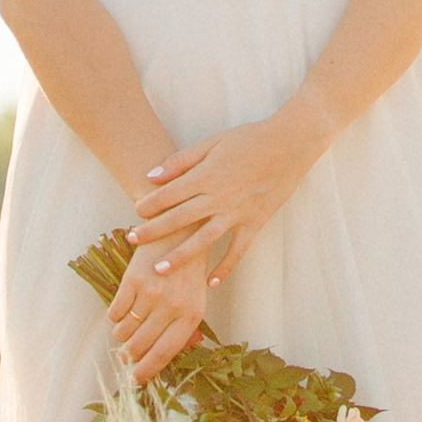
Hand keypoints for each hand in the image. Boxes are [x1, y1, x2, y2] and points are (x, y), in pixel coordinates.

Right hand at [108, 238, 212, 382]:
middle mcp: (171, 306)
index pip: (164, 354)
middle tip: (124, 355)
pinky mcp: (132, 279)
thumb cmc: (187, 272)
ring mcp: (151, 292)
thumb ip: (180, 330)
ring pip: (124, 331)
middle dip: (129, 356)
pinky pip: (114, 312)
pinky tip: (123, 307)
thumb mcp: (195, 301)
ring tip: (126, 328)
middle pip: (140, 346)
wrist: (180, 231)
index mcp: (190, 315)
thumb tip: (154, 361)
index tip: (135, 380)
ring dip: (122, 335)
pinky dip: (115, 316)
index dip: (146, 371)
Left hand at [131, 107, 318, 282]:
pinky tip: (211, 283)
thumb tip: (152, 176)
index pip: (169, 194)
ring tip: (159, 270)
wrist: (289, 144)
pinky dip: (225, 267)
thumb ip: (182, 160)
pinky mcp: (255, 223)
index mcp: (207, 175)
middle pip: (180, 219)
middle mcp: (219, 197)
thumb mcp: (213, 142)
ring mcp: (237, 213)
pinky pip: (238, 251)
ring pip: (203, 240)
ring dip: (180, 256)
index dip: (149, 204)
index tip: (135, 213)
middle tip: (132, 240)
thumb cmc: (249, 139)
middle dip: (154, 231)